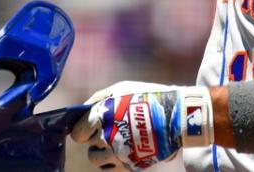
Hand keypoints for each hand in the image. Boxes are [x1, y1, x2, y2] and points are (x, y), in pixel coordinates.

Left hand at [71, 81, 212, 169]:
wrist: (175, 116)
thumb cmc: (147, 97)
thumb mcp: (121, 88)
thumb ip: (98, 98)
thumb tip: (84, 109)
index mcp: (100, 117)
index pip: (78, 133)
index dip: (82, 129)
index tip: (89, 127)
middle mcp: (105, 138)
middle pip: (88, 146)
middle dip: (95, 139)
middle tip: (108, 131)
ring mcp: (117, 154)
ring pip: (96, 160)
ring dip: (102, 153)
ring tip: (115, 143)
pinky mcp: (130, 165)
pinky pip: (111, 169)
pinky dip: (114, 161)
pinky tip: (124, 151)